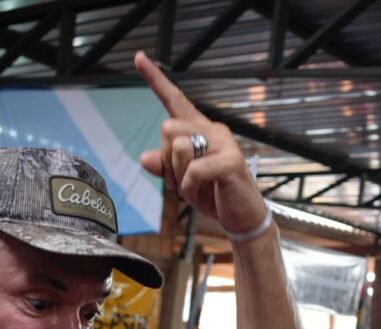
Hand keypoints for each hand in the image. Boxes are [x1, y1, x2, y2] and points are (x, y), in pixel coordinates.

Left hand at [134, 52, 268, 236]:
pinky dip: (189, 187)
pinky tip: (200, 193)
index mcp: (200, 130)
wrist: (242, 217)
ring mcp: (224, 144)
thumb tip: (144, 158)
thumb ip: (164, 167)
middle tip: (180, 182)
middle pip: (167, 128)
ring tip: (193, 188)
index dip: (155, 80)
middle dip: (166, 160)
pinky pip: (193, 170)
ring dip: (178, 176)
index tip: (138, 58)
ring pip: (178, 147)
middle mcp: (213, 130)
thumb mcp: (183, 181)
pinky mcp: (230, 161)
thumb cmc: (215, 194)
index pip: (175, 100)